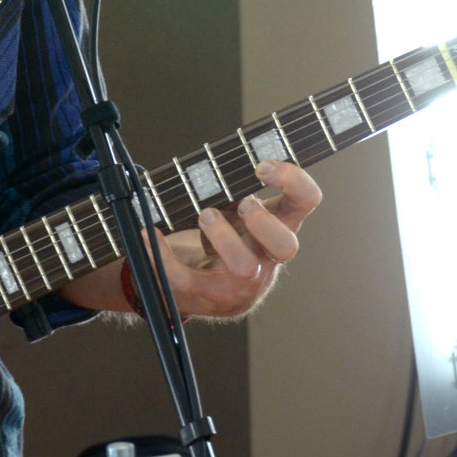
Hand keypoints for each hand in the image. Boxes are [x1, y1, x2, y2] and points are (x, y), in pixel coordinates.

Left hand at [157, 159, 321, 318]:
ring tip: (204, 215)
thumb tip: (215, 161)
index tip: (261, 166)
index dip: (293, 181)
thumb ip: (236, 187)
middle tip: (242, 204)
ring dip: (221, 237)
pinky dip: (163, 256)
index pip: (306, 201)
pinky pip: (186, 280)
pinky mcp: (210, 295)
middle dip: (262, 222)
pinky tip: (150, 234)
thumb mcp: (237, 210)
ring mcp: (242, 281)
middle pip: (286, 246)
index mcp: (279, 225)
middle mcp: (267, 256)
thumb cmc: (224, 240)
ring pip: (244, 267)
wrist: (203, 289)